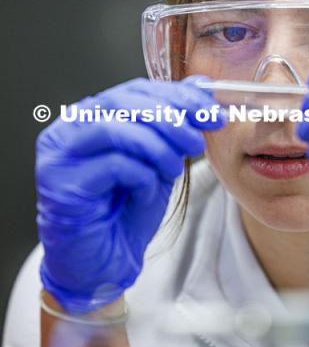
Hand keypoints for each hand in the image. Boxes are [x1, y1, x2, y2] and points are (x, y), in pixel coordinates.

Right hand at [36, 77, 223, 313]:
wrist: (105, 261)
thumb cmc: (128, 209)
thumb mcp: (160, 158)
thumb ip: (174, 122)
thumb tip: (201, 84)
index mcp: (93, 116)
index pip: (136, 89)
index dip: (177, 96)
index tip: (210, 111)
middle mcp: (70, 129)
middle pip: (124, 102)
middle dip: (171, 118)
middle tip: (197, 141)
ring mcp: (61, 156)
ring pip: (115, 127)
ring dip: (158, 146)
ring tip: (177, 167)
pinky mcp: (61, 185)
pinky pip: (112, 164)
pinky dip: (141, 174)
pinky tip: (148, 189)